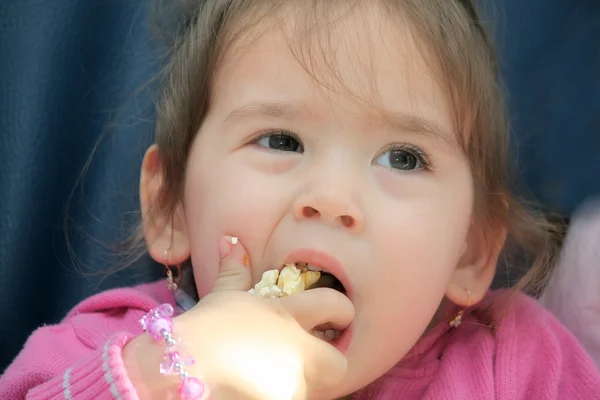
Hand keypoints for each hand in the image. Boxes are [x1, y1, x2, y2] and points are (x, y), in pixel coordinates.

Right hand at [178, 238, 354, 398]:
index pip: (336, 306)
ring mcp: (291, 385)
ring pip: (311, 388)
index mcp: (288, 315)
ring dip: (296, 382)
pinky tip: (254, 389)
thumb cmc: (202, 329)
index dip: (342, 311)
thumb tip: (231, 241)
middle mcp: (297, 350)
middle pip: (338, 364)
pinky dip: (278, 395)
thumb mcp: (222, 296)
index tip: (336, 317)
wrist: (178, 367)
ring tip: (266, 375)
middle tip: (305, 360)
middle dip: (327, 363)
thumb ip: (234, 270)